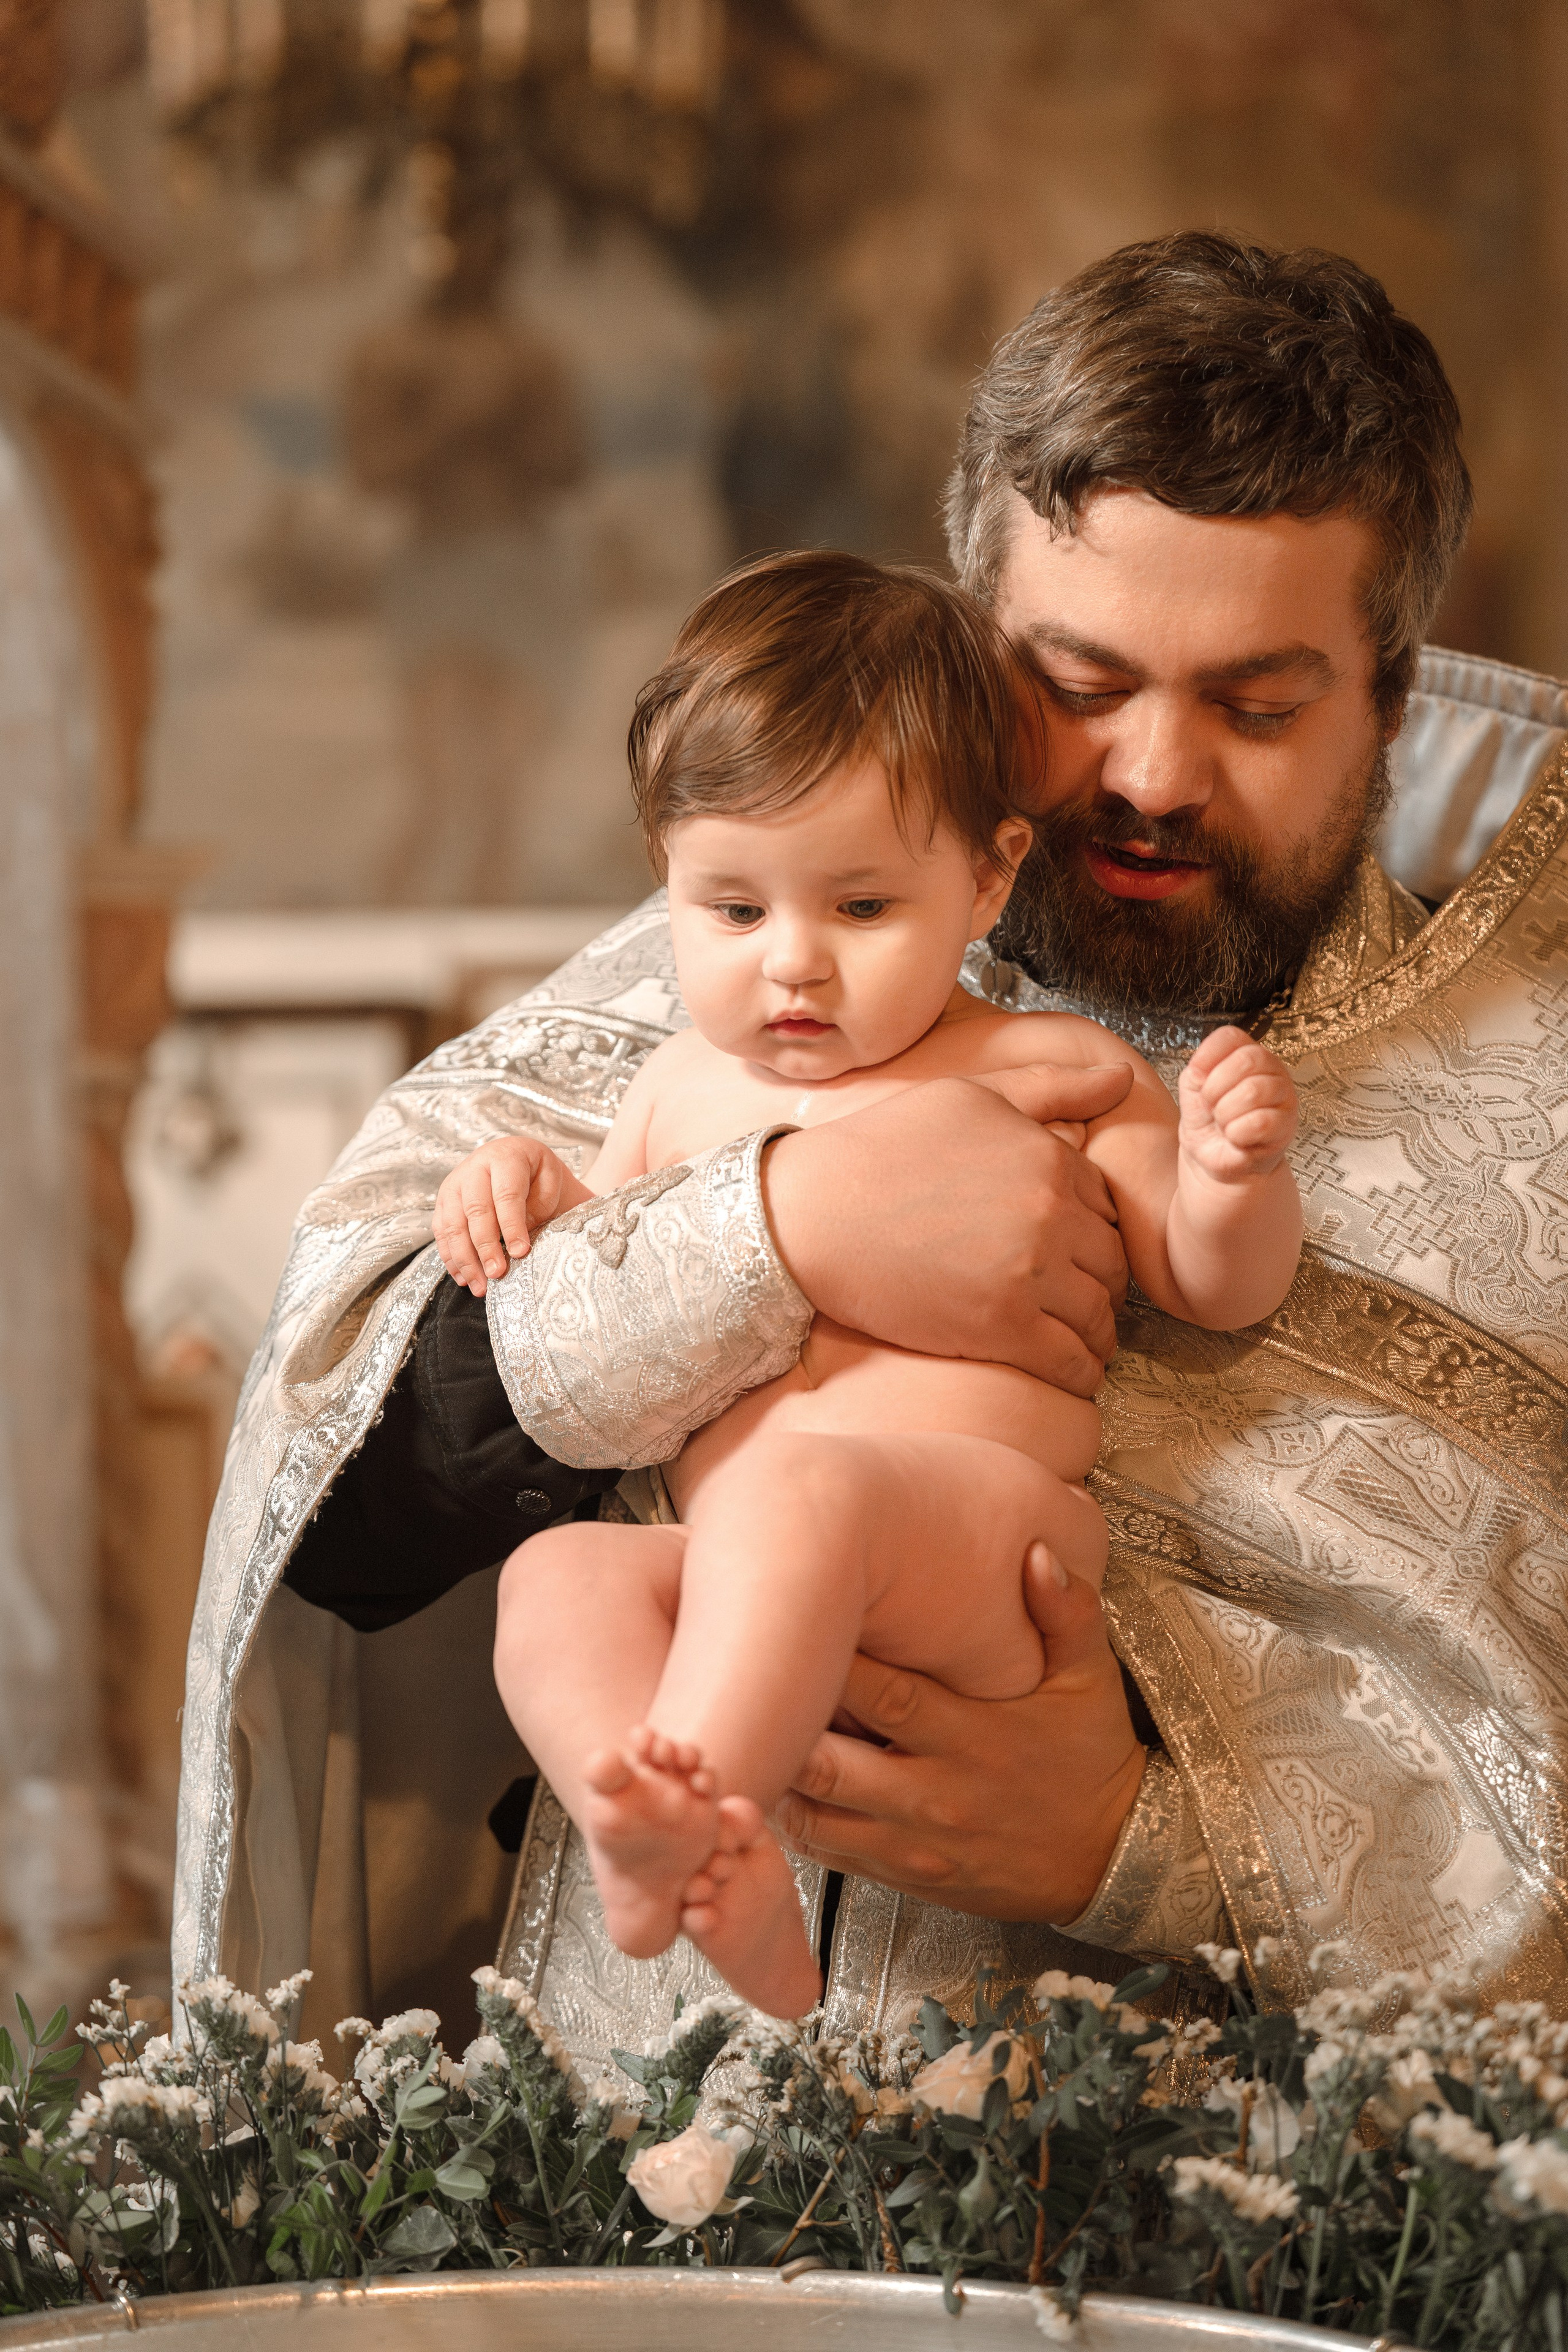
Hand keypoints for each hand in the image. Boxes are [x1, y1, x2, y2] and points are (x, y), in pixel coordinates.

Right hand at [432, 1137, 590, 1295]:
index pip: (506, 1194)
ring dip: (465, 1259)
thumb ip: (539, 1205)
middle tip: (497, 1273)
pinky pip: (441, 1232)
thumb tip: (517, 1238)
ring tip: (480, 1286)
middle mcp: (474, 1168)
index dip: (512, 1225)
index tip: (521, 1253)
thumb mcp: (550, 1180)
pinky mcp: (443, 1201)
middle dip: (485, 1246)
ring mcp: (454, 1184)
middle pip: (475, 1210)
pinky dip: (451, 1257)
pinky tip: (463, 1278)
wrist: (513, 1158)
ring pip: (453, 1224)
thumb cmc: (536, 1174)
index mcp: (505, 1157)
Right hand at [761, 1066, 1131, 1396]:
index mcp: (1049, 1160)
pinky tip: (1071, 1369)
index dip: (1095, 1232)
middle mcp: (1050, 1216)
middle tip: (1081, 1299)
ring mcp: (1028, 1275)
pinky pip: (1071, 1361)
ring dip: (1098, 1332)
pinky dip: (1081, 1370)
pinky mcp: (1000, 1329)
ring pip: (1099, 1316)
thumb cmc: (882, 1148)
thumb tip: (1122, 1078)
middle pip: (1112, 1264)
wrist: (811, 1213)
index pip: (1109, 1208)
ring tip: (1082, 1340)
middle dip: (1102, 1283)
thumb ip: (1052, 1087)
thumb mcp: (970, 1097)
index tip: (1079, 1251)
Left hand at [775, 1556, 1146, 1923]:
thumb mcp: (1091, 1677)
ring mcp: (916, 1843)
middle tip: (745, 1678)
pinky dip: (793, 1821)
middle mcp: (935, 1794)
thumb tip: (1037, 1552)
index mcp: (971, 1734)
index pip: (882, 1692)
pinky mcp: (906, 1878)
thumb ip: (1066, 1611)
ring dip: (778, 1773)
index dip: (831, 1660)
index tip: (796, 1620)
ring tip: (749, 1727)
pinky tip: (775, 1779)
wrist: (1114, 1856)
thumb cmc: (1089, 1752)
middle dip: (784, 1723)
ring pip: (816, 1814)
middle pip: (830, 1760)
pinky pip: (829, 1855)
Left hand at [1178, 1027, 1298, 1182]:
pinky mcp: (1285, 1127)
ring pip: (1255, 1090)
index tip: (1198, 1078)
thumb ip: (1197, 1070)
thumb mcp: (1193, 1089)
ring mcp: (1283, 1097)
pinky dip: (1237, 1132)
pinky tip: (1236, 1136)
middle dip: (1216, 1087)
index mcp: (1247, 1054)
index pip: (1231, 1036)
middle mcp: (1271, 1070)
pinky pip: (1260, 1122)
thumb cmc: (1208, 1119)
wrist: (1215, 1155)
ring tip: (1224, 1122)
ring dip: (1226, 1112)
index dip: (1208, 1057)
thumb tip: (1201, 1069)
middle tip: (1211, 1105)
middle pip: (1248, 1059)